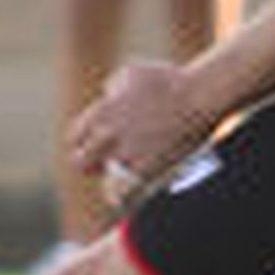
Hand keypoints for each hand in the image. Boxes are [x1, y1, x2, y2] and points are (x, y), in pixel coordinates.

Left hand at [69, 60, 213, 209]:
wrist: (199, 96)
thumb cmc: (170, 80)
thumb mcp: (133, 74)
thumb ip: (114, 88)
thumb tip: (109, 97)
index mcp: (102, 112)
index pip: (75, 138)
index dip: (83, 144)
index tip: (92, 147)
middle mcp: (109, 135)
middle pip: (82, 162)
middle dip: (91, 165)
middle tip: (101, 166)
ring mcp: (128, 154)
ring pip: (104, 181)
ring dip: (109, 183)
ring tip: (114, 189)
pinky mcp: (147, 169)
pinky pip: (125, 192)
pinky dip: (121, 197)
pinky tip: (122, 201)